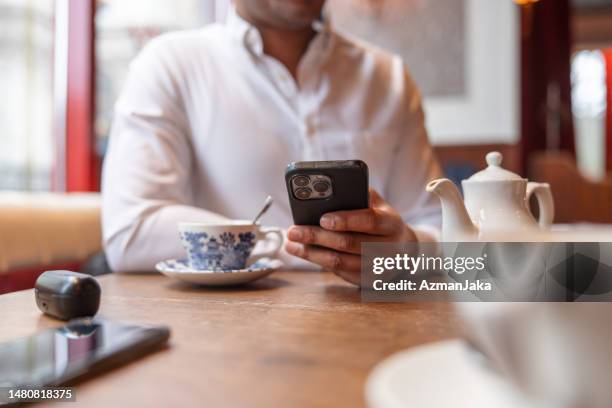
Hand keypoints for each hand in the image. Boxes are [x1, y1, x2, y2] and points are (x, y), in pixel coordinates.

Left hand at [285, 189, 416, 285]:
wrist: (404, 251)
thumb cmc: (383, 221)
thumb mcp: (380, 205)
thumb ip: (359, 196)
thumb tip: (328, 191)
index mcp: (392, 224)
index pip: (369, 221)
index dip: (345, 220)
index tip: (322, 218)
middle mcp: (388, 248)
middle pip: (348, 243)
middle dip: (317, 237)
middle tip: (293, 231)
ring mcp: (378, 268)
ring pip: (340, 262)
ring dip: (311, 253)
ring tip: (291, 244)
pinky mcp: (368, 281)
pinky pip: (339, 272)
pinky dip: (318, 262)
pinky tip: (303, 253)